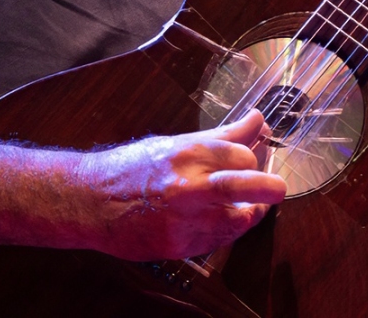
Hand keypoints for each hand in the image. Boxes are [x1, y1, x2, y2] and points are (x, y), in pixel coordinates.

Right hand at [70, 111, 286, 260]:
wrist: (91, 201)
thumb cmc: (132, 169)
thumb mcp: (175, 143)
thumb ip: (221, 136)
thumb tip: (256, 120)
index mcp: (186, 153)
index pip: (241, 155)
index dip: (252, 158)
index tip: (253, 159)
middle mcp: (186, 186)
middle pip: (244, 186)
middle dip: (269, 187)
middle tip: (277, 189)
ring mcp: (183, 219)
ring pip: (238, 220)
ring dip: (247, 213)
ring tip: (243, 206)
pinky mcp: (180, 246)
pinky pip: (218, 241)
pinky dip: (224, 231)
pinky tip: (215, 220)